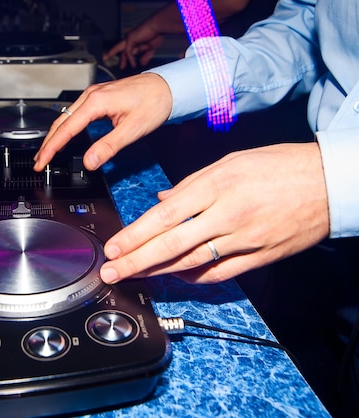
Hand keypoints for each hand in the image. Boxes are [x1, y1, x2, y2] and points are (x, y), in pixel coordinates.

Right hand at [33, 73, 171, 171]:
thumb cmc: (154, 102)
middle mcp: (91, 95)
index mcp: (96, 102)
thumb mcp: (132, 129)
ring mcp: (93, 94)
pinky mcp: (98, 97)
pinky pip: (74, 113)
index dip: (51, 148)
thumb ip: (109, 146)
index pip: (65, 129)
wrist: (168, 86)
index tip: (42, 162)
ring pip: (65, 117)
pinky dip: (65, 127)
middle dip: (47, 143)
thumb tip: (90, 161)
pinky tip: (64, 136)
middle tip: (39, 162)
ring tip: (47, 152)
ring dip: (55, 135)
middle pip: (60, 122)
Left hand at [99, 142, 329, 283]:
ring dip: (159, 272)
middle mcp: (227, 214)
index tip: (115, 247)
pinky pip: (221, 273)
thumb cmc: (280, 165)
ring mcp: (244, 239)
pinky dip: (195, 277)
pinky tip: (176, 278)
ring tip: (135, 276)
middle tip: (112, 271)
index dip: (135, 235)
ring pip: (192, 262)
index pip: (164, 216)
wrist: (329, 182)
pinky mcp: (259, 256)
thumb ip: (191, 184)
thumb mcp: (230, 161)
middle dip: (136, 260)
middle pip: (172, 244)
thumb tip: (162, 200)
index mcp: (216, 185)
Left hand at [104, 23, 164, 69]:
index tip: (124, 65)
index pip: (127, 50)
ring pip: (120, 49)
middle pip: (119, 48)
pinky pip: (128, 52)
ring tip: (119, 67)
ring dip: (121, 60)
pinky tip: (133, 65)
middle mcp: (130, 39)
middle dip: (112, 54)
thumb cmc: (155, 34)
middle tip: (105, 59)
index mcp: (134, 40)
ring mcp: (129, 38)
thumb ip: (146, 56)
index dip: (125, 58)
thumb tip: (142, 63)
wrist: (157, 26)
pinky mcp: (130, 39)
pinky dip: (130, 59)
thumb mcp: (150, 48)